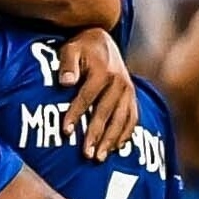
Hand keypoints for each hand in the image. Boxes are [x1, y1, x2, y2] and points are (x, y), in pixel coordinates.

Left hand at [56, 27, 136, 161]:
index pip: (87, 97)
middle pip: (105, 112)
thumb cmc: (81, 48)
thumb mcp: (70, 49)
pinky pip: (132, 118)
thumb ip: (67, 64)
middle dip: (95, 135)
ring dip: (110, 140)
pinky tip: (115, 149)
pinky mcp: (132, 97)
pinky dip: (125, 134)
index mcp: (103, 71)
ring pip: (121, 119)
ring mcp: (128, 91)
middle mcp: (119, 82)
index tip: (66, 132)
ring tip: (99, 158)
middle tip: (86, 155)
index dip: (76, 114)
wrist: (102, 40)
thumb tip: (66, 82)